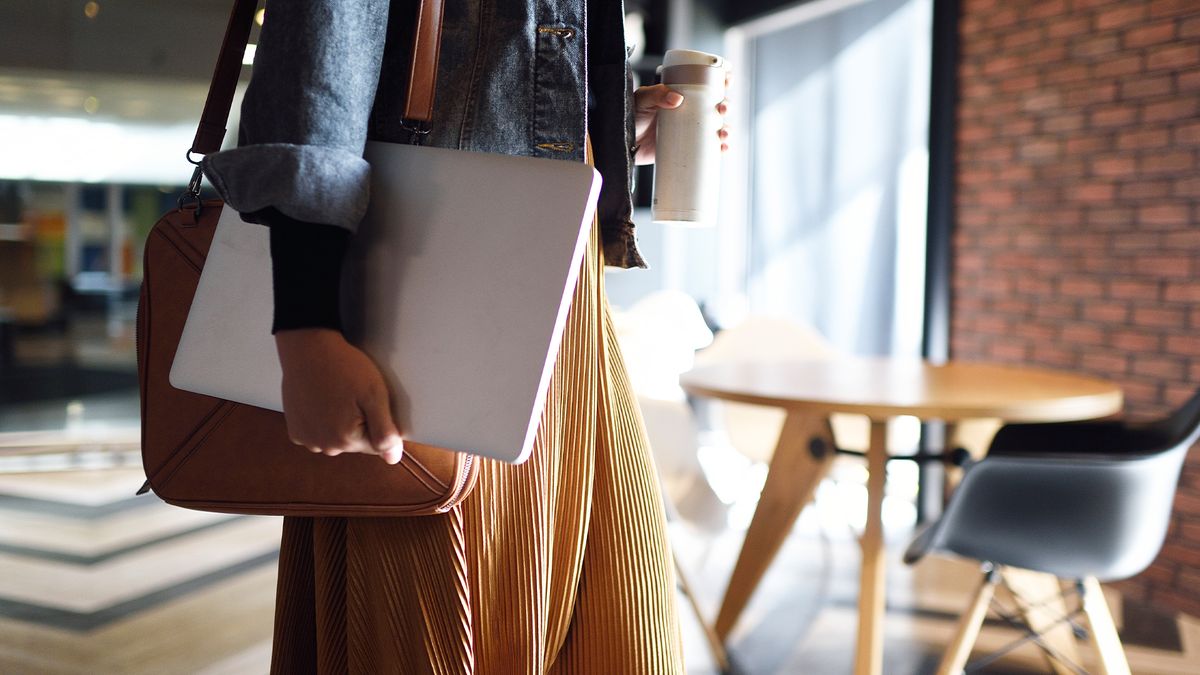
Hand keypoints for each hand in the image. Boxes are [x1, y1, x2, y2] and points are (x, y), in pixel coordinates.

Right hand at [274, 328, 403, 463]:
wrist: (308, 349)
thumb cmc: (343, 368)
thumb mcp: (375, 395)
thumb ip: (385, 431)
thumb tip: (393, 458)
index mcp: (347, 440)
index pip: (377, 445)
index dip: (379, 421)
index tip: (369, 401)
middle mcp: (325, 446)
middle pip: (356, 443)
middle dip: (360, 423)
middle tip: (353, 395)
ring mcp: (307, 440)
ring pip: (336, 439)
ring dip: (339, 423)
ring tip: (336, 396)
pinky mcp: (295, 431)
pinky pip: (317, 433)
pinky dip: (321, 421)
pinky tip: (321, 401)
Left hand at [632, 74, 731, 165]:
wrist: (623, 144)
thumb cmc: (631, 117)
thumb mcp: (642, 100)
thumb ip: (656, 95)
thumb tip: (677, 98)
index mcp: (682, 92)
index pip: (706, 82)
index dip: (721, 78)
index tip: (728, 77)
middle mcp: (689, 110)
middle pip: (716, 104)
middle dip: (726, 105)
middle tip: (722, 109)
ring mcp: (690, 129)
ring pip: (717, 126)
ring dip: (727, 128)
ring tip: (723, 133)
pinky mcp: (688, 147)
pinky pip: (709, 148)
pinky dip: (720, 148)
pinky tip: (724, 149)